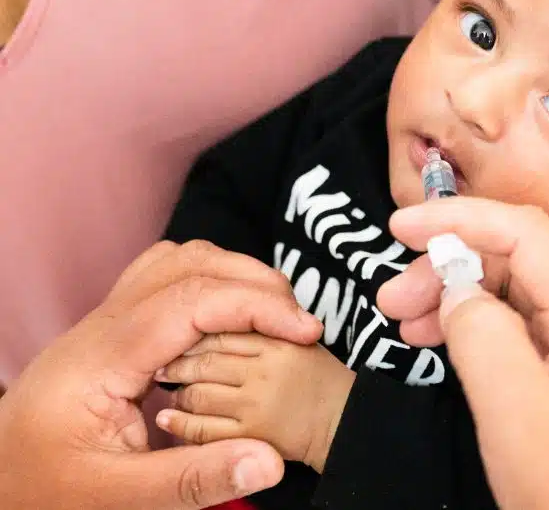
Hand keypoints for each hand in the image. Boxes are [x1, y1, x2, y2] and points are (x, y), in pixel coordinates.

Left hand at [0, 240, 322, 509]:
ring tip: (272, 318)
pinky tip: (229, 326)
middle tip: (299, 324)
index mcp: (102, 359)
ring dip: (232, 276)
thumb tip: (270, 462)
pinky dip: (210, 286)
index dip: (258, 306)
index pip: (192, 299)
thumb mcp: (115, 500)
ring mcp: (102, 323)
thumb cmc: (43, 492)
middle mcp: (101, 326)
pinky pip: (165, 282)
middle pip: (187, 263)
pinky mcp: (109, 332)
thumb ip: (193, 480)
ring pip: (176, 262)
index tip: (306, 332)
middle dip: (255, 282)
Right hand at [381, 199, 548, 509]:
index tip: (401, 227)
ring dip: (455, 298)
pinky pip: (518, 334)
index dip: (462, 220)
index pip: (527, 235)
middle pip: (517, 263)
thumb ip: (481, 334)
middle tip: (390, 298)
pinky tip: (436, 342)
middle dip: (449, 266)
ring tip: (403, 322)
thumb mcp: (515, 410)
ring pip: (513, 297)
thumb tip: (457, 292)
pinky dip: (472, 331)